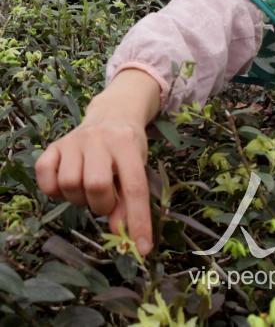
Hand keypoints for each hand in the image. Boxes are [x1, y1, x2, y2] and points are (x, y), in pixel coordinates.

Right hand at [35, 114, 152, 254]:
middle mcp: (100, 139)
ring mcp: (74, 140)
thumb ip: (130, 199)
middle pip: (96, 184)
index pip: (135, 187)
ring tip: (88, 191)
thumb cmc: (127, 147)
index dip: (138, 220)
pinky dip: (52, 189)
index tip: (142, 248)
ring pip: (69, 183)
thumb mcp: (138, 166)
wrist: (113, 113)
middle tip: (106, 201)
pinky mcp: (54, 145)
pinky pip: (44, 174)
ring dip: (79, 199)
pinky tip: (66, 186)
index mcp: (127, 144)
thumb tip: (120, 233)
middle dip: (102, 204)